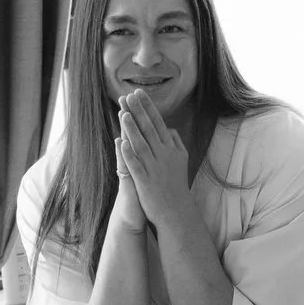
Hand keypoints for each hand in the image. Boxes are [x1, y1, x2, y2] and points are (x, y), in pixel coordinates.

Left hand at [116, 89, 195, 237]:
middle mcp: (163, 155)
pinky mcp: (145, 181)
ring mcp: (154, 168)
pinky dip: (129, 153)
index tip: (139, 93)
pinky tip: (122, 142)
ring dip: (132, 128)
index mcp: (171, 149)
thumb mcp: (182, 161)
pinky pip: (136, 165)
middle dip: (139, 111)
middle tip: (129, 95)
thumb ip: (176, 143)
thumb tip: (170, 129)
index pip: (158, 122)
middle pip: (149, 129)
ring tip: (123, 112)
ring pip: (141, 144)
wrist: (176, 211)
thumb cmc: (176, 185)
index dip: (148, 107)